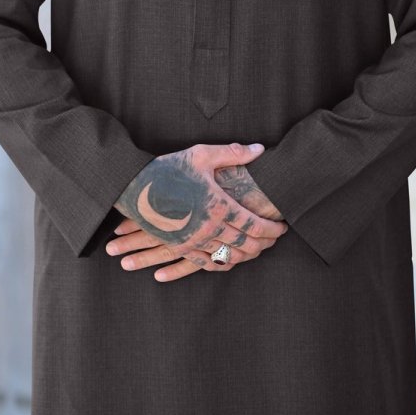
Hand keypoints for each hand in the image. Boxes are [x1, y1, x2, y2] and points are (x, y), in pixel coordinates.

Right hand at [106, 142, 287, 283]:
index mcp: (218, 205)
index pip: (254, 224)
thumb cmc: (169, 167)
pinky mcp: (181, 247)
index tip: (282, 226)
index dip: (272, 228)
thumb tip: (260, 150)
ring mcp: (195, 241)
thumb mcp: (201, 154)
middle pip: (246, 244)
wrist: (133, 187)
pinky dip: (224, 264)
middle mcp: (209, 227)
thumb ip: (233, 153)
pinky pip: (208, 264)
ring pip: (230, 257)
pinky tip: (231, 259)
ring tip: (259, 248)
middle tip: (276, 238)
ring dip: (248, 255)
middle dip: (265, 243)